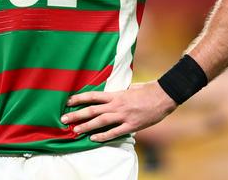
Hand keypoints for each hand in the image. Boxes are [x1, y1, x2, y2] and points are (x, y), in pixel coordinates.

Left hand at [61, 81, 176, 141]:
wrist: (163, 96)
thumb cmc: (147, 91)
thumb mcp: (130, 88)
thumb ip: (119, 93)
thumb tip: (111, 95)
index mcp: (116, 94)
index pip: (93, 96)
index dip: (79, 98)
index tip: (68, 101)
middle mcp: (117, 104)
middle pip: (92, 109)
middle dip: (77, 114)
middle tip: (64, 118)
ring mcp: (124, 115)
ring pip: (100, 121)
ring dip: (86, 126)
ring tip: (75, 130)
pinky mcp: (132, 125)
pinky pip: (115, 132)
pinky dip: (103, 136)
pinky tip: (94, 139)